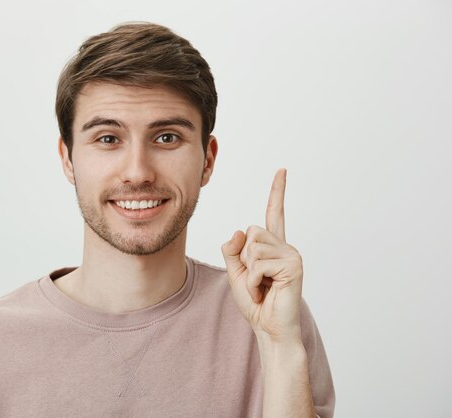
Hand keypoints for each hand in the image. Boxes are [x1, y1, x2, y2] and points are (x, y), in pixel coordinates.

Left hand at [221, 168, 303, 342]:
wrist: (268, 328)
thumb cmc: (255, 302)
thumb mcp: (236, 271)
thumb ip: (232, 249)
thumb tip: (239, 230)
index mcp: (273, 246)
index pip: (274, 213)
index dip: (277, 191)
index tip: (282, 170)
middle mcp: (285, 246)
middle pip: (252, 231)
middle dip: (244, 257)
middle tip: (256, 280)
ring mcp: (292, 255)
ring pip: (253, 246)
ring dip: (249, 271)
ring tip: (261, 287)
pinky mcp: (293, 266)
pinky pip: (258, 263)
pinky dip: (254, 281)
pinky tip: (264, 292)